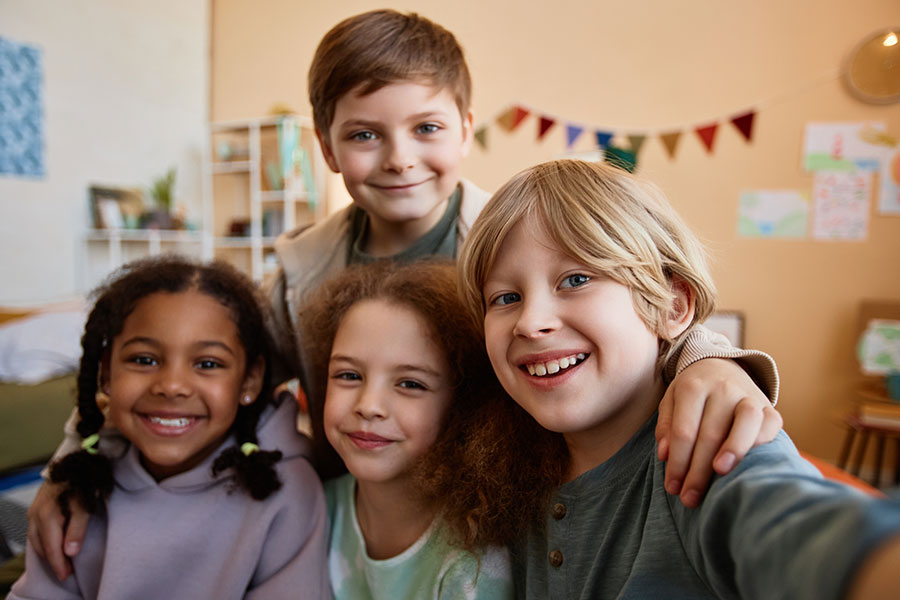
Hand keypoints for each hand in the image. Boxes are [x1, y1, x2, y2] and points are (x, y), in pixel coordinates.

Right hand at [26, 480, 88, 580]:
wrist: (74, 458)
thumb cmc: (82, 480)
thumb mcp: (84, 504)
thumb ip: (77, 529)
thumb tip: (70, 552)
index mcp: (48, 516)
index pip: (52, 548)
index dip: (59, 564)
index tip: (67, 576)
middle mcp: (36, 515)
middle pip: (43, 546)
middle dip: (54, 561)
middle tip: (66, 574)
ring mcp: (34, 511)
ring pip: (37, 540)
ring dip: (48, 553)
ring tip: (60, 563)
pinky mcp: (36, 507)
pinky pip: (36, 531)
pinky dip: (43, 542)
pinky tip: (51, 546)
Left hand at [655, 358, 781, 507]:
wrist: (721, 365)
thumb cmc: (692, 393)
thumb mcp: (670, 401)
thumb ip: (666, 426)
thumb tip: (664, 455)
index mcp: (692, 387)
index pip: (683, 431)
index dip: (678, 463)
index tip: (672, 487)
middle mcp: (721, 388)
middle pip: (710, 434)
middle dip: (698, 471)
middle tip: (690, 498)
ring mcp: (747, 394)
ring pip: (745, 422)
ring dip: (733, 450)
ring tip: (720, 475)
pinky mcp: (768, 405)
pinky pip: (770, 422)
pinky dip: (762, 441)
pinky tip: (750, 462)